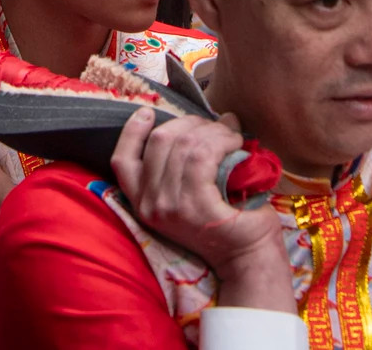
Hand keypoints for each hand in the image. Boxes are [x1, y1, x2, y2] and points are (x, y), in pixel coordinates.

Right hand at [112, 109, 293, 312]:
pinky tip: (236, 143)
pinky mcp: (195, 206)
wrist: (249, 258)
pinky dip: (221, 141)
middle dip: (191, 123)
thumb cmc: (226, 220)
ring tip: (231, 135)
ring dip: (212, 130)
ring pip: (184, 144)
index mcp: (142, 203)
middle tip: (217, 127)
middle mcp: (150, 206)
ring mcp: (170, 208)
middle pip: (159, 140)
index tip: (149, 112)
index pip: (122, 161)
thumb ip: (183, 162)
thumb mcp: (191, 192)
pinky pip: (202, 156)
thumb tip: (209, 119)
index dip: (132, 131)